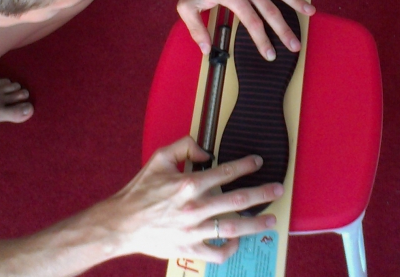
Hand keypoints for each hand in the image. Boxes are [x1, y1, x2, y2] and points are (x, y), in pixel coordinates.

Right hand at [100, 137, 283, 262]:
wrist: (121, 223)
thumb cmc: (140, 191)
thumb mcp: (159, 159)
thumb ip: (184, 145)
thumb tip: (206, 150)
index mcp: (188, 184)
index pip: (225, 172)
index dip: (245, 165)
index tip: (257, 163)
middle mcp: (194, 207)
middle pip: (237, 200)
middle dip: (261, 194)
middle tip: (278, 190)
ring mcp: (193, 230)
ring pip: (233, 228)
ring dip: (255, 224)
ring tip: (271, 220)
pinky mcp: (188, 249)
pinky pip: (216, 252)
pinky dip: (230, 249)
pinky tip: (238, 242)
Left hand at [176, 0, 315, 59]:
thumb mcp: (186, 6)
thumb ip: (196, 29)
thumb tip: (205, 49)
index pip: (252, 22)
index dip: (262, 40)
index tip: (270, 54)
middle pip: (270, 11)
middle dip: (284, 30)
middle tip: (295, 46)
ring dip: (296, 2)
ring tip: (311, 12)